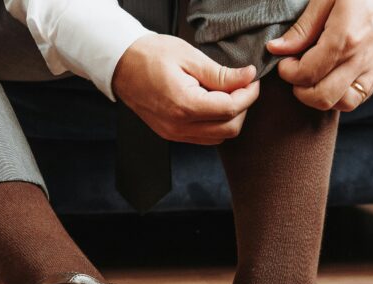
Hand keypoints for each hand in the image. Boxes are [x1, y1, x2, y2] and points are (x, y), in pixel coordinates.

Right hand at [112, 34, 259, 144]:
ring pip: (218, 138)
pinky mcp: (171, 134)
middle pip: (229, 129)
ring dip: (229, 118)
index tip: (251, 79)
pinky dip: (215, 124)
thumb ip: (221, 73)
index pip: (230, 109)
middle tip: (241, 86)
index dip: (248, 94)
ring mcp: (173, 133)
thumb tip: (247, 78)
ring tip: (225, 94)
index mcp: (184, 105)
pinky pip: (203, 138)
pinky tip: (211, 104)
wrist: (121, 66)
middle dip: (242, 108)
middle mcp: (179, 126)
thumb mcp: (189, 57)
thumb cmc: (150, 56)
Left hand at [267, 0, 372, 111]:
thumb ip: (302, 29)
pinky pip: (357, 99)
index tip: (285, 60)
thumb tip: (275, 49)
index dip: (287, 72)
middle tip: (296, 72)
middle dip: (300, 89)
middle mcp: (360, 59)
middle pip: (321, 97)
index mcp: (344, 39)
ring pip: (340, 104)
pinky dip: (339, 96)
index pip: (306, 74)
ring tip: (313, 78)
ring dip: (319, 96)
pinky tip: (330, 80)